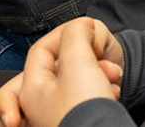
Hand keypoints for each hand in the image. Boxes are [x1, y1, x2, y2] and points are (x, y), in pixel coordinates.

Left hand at [0, 19, 123, 126]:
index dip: (65, 34)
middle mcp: (39, 108)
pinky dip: (101, 93)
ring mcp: (58, 118)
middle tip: (96, 59)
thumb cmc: (87, 113)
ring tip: (112, 77)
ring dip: (97, 74)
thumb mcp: (79, 63)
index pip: (41, 50)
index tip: (87, 29)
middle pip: (56, 69)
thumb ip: (75, 36)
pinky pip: (88, 101)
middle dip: (82, 60)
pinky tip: (113, 92)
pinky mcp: (78, 123)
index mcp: (31, 91)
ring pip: (76, 84)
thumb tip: (80, 26)